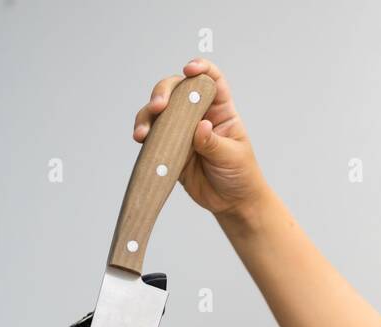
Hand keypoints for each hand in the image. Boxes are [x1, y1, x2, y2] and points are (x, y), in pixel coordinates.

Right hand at [134, 58, 267, 219]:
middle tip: (158, 107)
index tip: (189, 70)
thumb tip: (200, 127)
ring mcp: (182, 131)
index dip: (200, 68)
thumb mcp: (232, 157)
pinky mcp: (169, 149)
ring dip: (147, 117)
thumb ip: (214, 142)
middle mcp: (198, 115)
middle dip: (163, 93)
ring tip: (142, 133)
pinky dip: (144, 136)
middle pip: (177, 91)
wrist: (232, 203)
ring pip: (159, 113)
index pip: (212, 80)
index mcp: (221, 110)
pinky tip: (141, 141)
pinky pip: (153, 137)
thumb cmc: (240, 175)